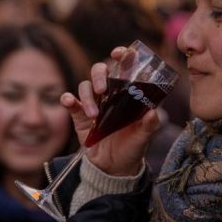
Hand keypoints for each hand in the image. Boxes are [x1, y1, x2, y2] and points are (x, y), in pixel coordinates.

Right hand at [60, 46, 159, 175]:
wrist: (114, 167)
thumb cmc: (133, 146)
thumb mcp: (144, 137)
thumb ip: (150, 124)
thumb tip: (153, 112)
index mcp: (128, 92)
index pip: (124, 67)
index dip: (122, 56)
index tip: (120, 53)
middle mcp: (110, 93)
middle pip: (100, 71)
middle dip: (99, 75)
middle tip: (102, 89)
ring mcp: (94, 103)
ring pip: (85, 86)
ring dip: (87, 96)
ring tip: (94, 114)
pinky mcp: (80, 115)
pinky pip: (71, 102)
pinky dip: (68, 99)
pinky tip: (69, 102)